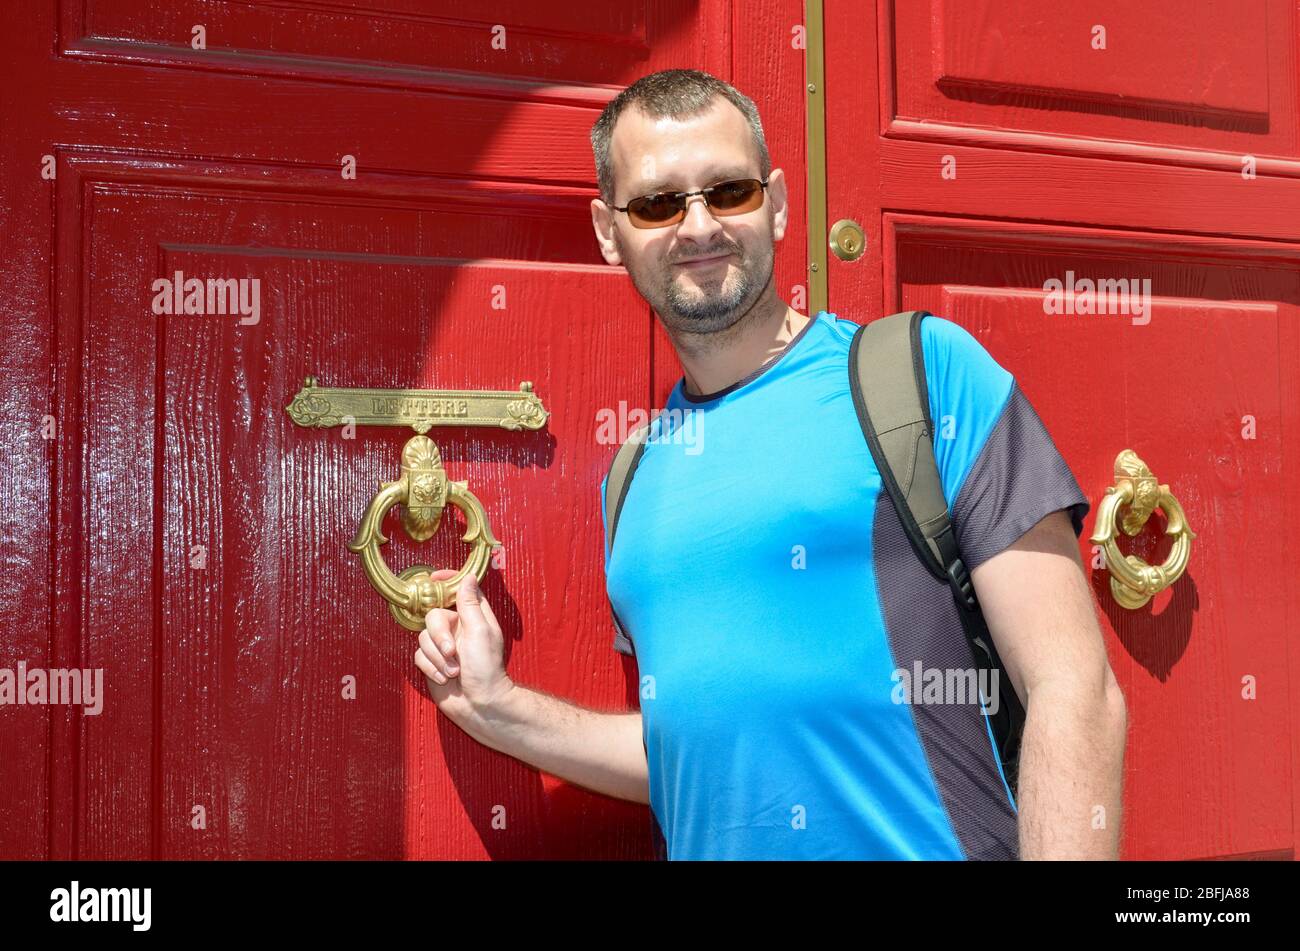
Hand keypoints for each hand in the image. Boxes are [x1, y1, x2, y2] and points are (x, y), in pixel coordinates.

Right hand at [414, 568, 513, 722]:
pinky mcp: (431, 663)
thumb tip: (468, 576)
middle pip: (433, 616)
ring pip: (423, 638)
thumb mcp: (480, 631)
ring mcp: (443, 646)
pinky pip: (418, 657)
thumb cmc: (486, 668)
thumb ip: (470, 604)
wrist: (478, 704)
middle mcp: (456, 628)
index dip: (447, 581)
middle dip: (439, 636)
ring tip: (453, 672)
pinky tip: (444, 679)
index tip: (434, 578)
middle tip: (452, 652)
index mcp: (473, 617)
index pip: (458, 590)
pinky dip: (431, 668)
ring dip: (437, 658)